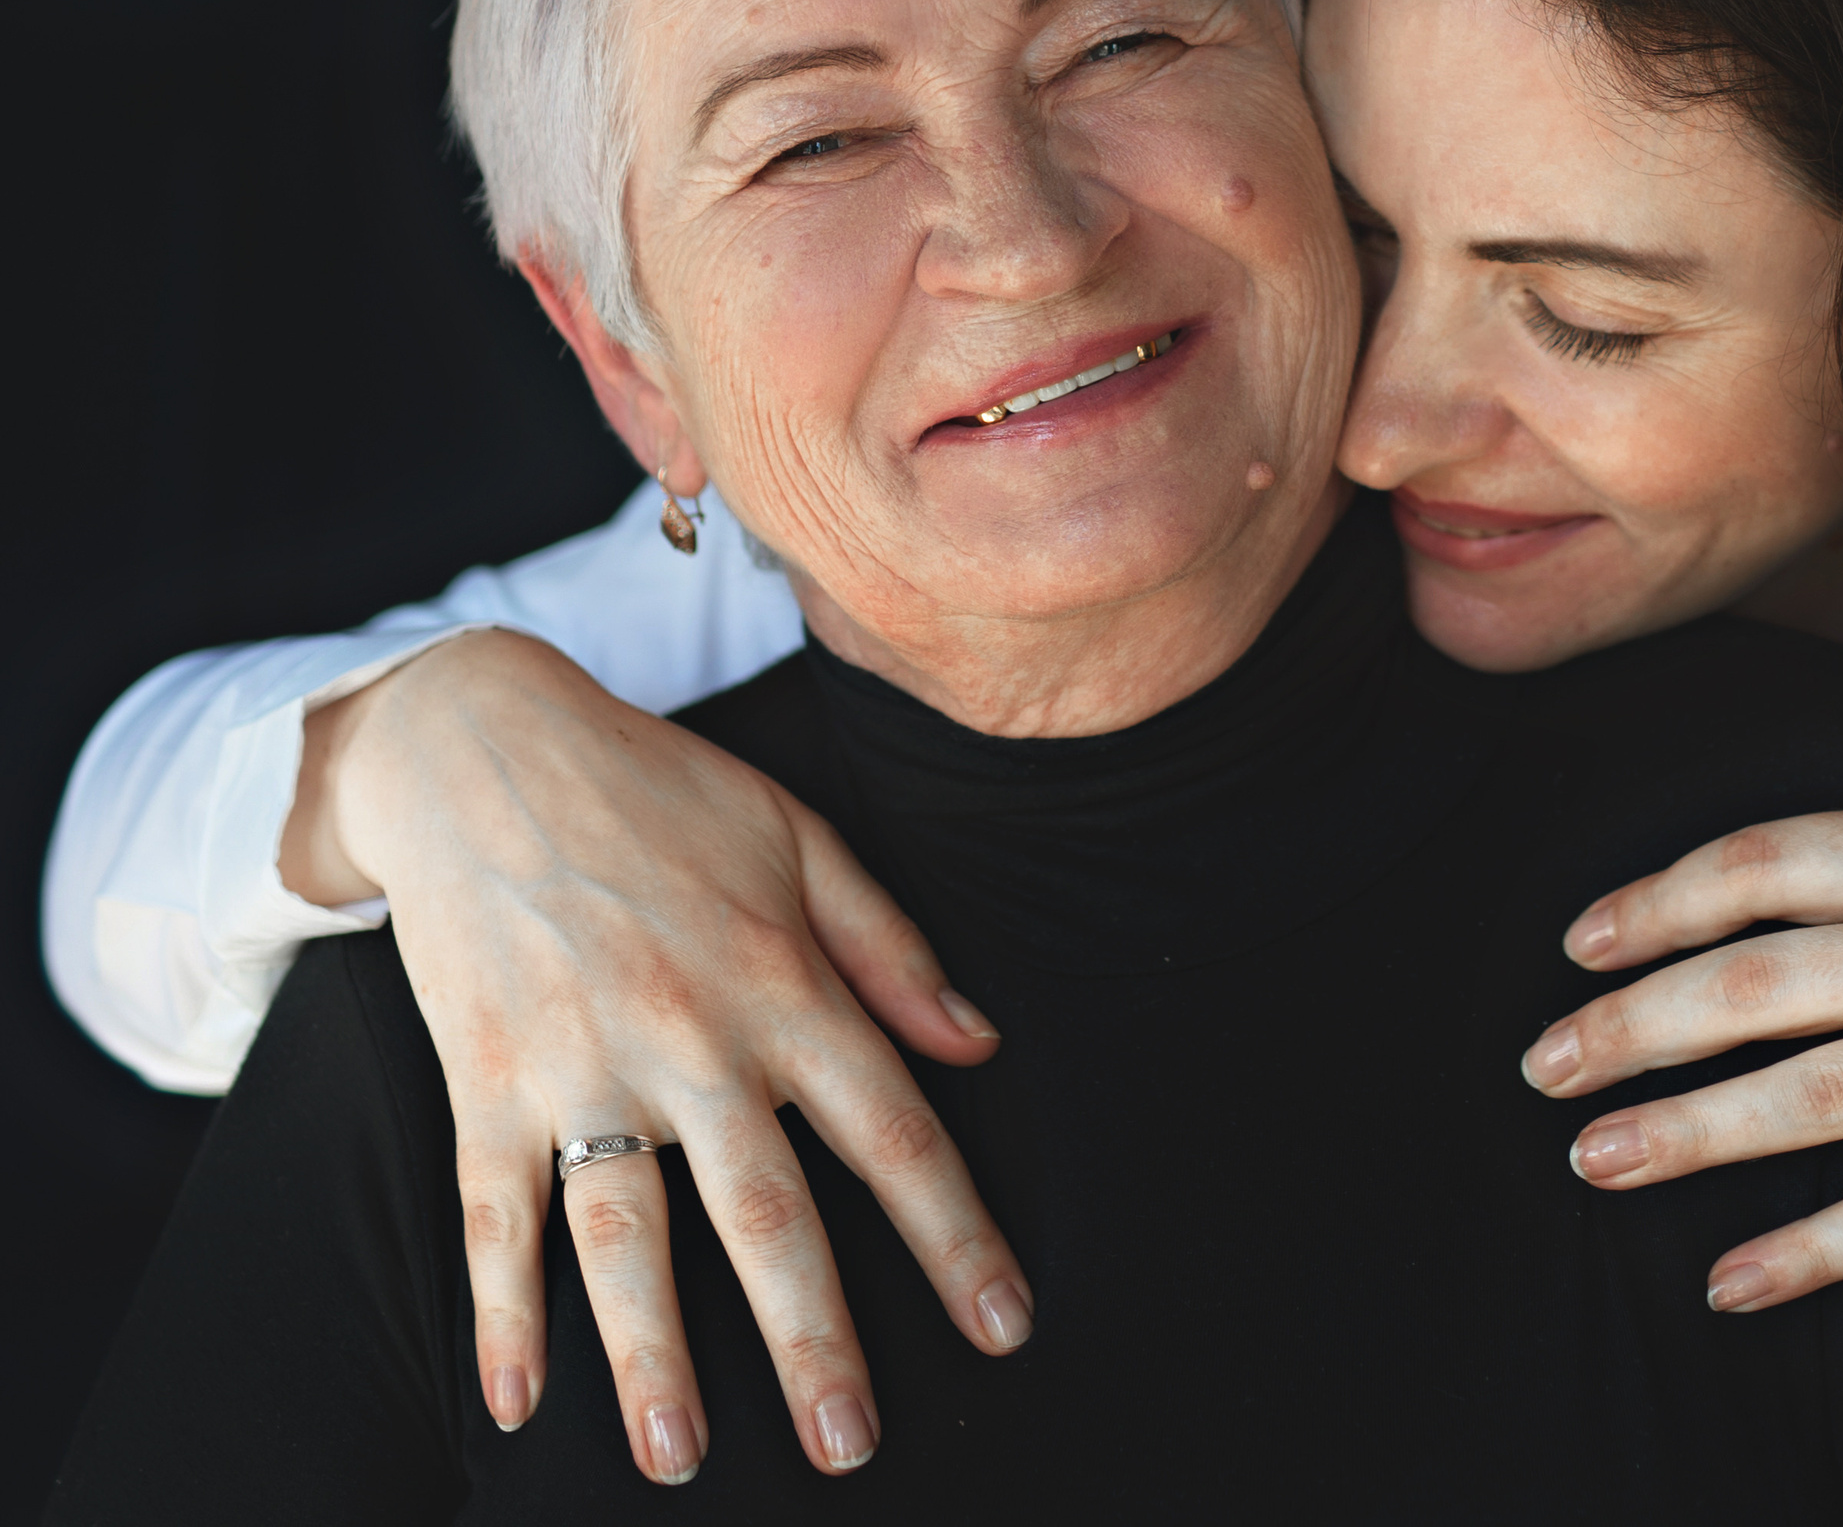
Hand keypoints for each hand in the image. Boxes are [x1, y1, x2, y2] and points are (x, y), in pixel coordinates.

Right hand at [280, 629, 1030, 1483]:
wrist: (482, 745)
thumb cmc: (659, 791)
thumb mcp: (802, 835)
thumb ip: (891, 946)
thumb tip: (978, 1043)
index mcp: (783, 981)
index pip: (890, 1128)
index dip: (953, 1233)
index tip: (1004, 1323)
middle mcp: (689, 1038)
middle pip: (767, 1211)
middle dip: (816, 1337)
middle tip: (851, 1444)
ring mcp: (577, 1066)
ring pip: (624, 1236)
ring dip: (653, 1355)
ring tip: (681, 1457)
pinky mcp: (483, 1083)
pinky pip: (492, 1216)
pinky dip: (500, 1313)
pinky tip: (515, 1401)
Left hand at [1517, 639, 1842, 1312]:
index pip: (1772, 862)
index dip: (1662, 900)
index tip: (1582, 941)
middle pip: (1759, 983)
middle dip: (1633, 1025)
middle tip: (1544, 1062)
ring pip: (1812, 1097)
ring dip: (1687, 1131)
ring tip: (1591, 1156)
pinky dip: (1816, 1251)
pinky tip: (1730, 1281)